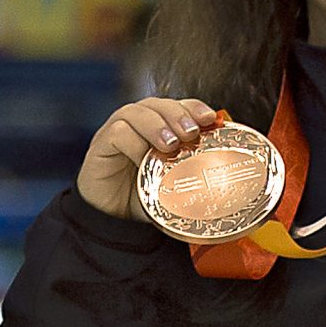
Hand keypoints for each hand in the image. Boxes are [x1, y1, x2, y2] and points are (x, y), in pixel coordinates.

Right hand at [78, 97, 224, 222]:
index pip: (176, 106)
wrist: (112, 222)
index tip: (209, 119)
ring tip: (170, 145)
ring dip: (156, 125)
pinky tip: (144, 160)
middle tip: (190, 133)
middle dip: (177, 114)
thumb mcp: (176, 183)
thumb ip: (193, 171)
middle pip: (156, 104)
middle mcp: (136, 126)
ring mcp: (115, 133)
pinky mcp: (99, 146)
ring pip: (134, 112)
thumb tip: (225, 169)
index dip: (193, 107)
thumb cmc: (145, 199)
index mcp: (158, 129)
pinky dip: (133, 142)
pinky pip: (116, 133)